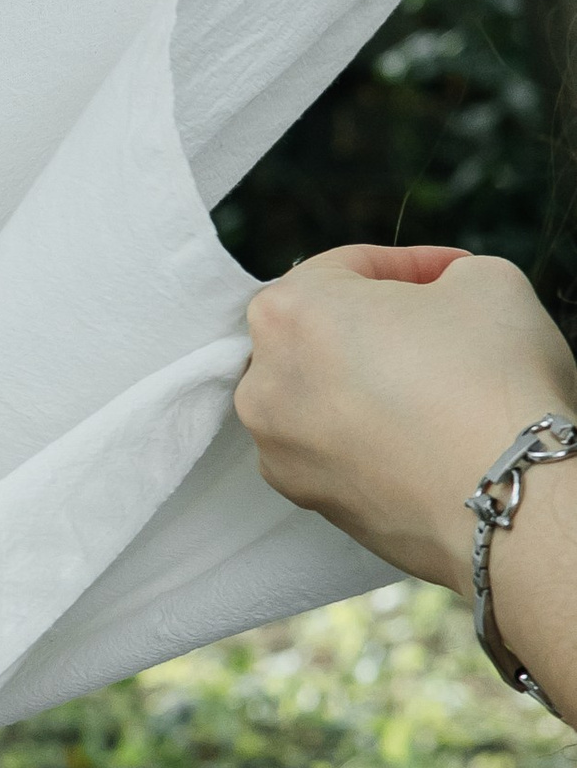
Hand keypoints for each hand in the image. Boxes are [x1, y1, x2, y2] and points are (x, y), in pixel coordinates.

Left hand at [235, 245, 576, 592]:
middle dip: (378, 326)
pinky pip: (336, 451)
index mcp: (288, 311)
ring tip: (433, 388)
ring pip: (323, 397)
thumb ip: (444, 274)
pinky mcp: (307, 502)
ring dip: (369, 384)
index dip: (409, 265)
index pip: (346, 268)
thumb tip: (440, 294)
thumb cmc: (487, 377)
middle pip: (321, 335)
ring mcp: (278, 451)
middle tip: (440, 329)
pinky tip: (421, 437)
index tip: (452, 274)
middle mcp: (262, 383)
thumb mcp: (485, 280)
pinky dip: (370, 438)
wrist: (505, 495)